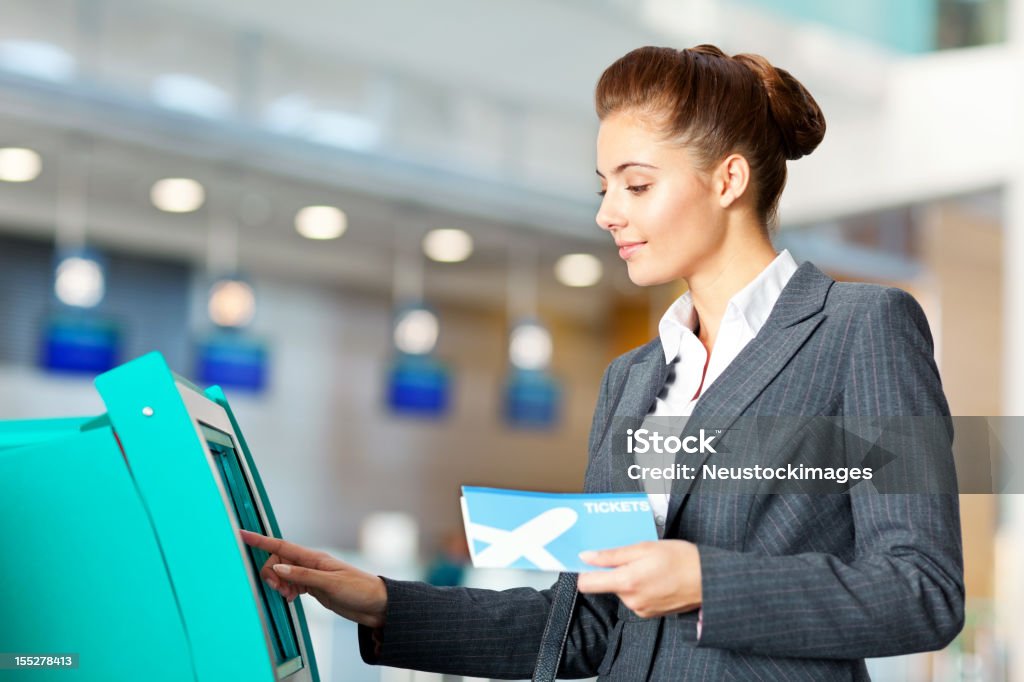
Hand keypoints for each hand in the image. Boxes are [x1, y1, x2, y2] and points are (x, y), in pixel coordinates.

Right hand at [240, 529, 387, 627]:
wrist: (376, 605)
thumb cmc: (359, 590)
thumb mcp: (330, 584)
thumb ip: (303, 575)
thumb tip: (277, 567)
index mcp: (314, 558)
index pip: (281, 546)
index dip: (260, 541)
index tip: (241, 535)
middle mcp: (311, 564)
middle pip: (278, 561)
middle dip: (271, 574)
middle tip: (280, 590)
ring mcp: (312, 575)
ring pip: (283, 574)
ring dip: (279, 583)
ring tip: (287, 595)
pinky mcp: (314, 587)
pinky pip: (291, 584)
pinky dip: (286, 590)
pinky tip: (291, 598)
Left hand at [576, 540, 701, 618]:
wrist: (708, 580)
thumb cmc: (681, 559)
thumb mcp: (644, 548)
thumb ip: (612, 554)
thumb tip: (587, 556)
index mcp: (627, 582)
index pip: (587, 584)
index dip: (585, 571)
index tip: (591, 561)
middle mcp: (631, 600)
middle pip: (607, 585)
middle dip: (616, 570)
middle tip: (636, 557)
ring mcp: (640, 609)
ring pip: (622, 590)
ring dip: (630, 578)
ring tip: (651, 567)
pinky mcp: (650, 613)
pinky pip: (635, 598)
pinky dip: (641, 587)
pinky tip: (656, 578)